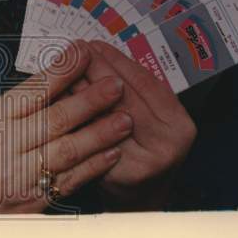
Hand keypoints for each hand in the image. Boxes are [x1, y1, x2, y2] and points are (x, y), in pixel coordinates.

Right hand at [0, 40, 131, 214]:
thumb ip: (20, 104)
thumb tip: (62, 77)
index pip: (32, 91)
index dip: (61, 71)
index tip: (84, 52)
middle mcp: (3, 147)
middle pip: (53, 120)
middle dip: (89, 101)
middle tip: (115, 86)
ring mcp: (17, 177)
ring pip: (66, 152)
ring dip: (99, 134)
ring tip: (124, 119)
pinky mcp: (31, 202)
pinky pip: (68, 181)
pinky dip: (92, 166)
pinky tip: (112, 153)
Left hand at [71, 41, 196, 210]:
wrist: (142, 193)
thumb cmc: (145, 145)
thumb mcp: (153, 113)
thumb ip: (134, 86)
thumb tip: (97, 50)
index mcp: (178, 124)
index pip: (143, 83)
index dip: (116, 61)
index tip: (94, 44)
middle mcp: (165, 146)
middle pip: (121, 98)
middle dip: (93, 72)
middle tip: (72, 52)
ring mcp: (140, 164)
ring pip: (101, 117)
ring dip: (78, 92)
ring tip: (60, 72)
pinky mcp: (113, 176)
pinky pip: (87, 138)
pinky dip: (72, 118)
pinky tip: (58, 102)